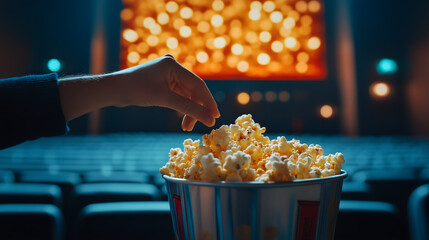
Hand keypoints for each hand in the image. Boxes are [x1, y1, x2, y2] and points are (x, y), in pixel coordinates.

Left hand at [59, 55, 219, 130]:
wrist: (113, 90)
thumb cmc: (137, 90)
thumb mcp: (165, 100)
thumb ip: (189, 109)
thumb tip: (210, 119)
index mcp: (174, 65)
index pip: (198, 84)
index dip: (208, 101)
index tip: (216, 116)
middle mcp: (173, 68)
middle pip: (193, 90)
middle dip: (198, 108)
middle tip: (204, 124)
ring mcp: (168, 75)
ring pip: (187, 95)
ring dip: (189, 111)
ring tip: (187, 127)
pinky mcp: (163, 83)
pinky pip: (179, 96)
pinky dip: (181, 108)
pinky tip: (183, 119)